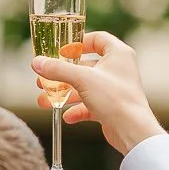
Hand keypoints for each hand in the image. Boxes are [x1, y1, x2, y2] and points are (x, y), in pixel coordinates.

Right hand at [32, 30, 165, 155]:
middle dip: (62, 75)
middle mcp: (118, 69)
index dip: (79, 43)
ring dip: (64, 94)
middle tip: (44, 79)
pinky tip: (66, 116)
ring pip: (85, 88)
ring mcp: (115, 89)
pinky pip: (90, 105)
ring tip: (44, 101)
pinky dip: (77, 110)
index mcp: (118, 54)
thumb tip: (37, 62)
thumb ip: (58, 69)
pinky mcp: (112, 107)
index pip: (98, 39)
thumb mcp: (82, 79)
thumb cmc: (115, 98)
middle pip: (85, 66)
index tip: (62, 51)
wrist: (132, 130)